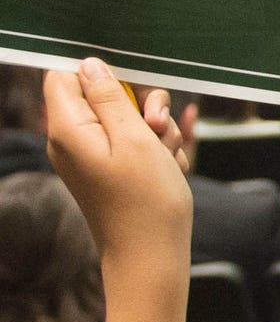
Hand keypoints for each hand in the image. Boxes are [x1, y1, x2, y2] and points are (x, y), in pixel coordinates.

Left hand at [44, 60, 191, 285]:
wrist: (153, 255)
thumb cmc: (146, 201)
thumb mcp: (135, 138)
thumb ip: (110, 96)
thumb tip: (90, 65)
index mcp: (67, 128)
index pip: (67, 75)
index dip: (103, 76)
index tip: (131, 93)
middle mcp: (73, 139)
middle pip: (103, 95)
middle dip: (140, 104)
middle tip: (158, 126)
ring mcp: (93, 156)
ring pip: (127, 119)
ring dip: (156, 131)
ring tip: (167, 156)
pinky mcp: (112, 170)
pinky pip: (135, 144)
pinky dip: (156, 150)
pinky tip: (171, 166)